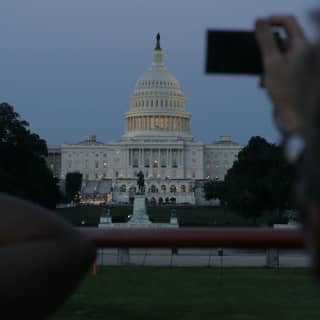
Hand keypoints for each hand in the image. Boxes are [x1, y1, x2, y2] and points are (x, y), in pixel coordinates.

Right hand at [255, 15, 306, 133]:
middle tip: (255, 54)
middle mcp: (302, 54)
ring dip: (266, 62)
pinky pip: (278, 68)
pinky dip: (269, 73)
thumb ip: (264, 40)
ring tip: (262, 75)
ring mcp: (297, 65)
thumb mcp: (271, 62)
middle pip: (282, 39)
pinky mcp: (292, 76)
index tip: (257, 26)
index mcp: (302, 46)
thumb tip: (258, 21)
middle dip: (266, 47)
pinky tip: (265, 84)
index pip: (288, 21)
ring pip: (278, 55)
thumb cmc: (285, 91)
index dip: (271, 20)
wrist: (293, 117)